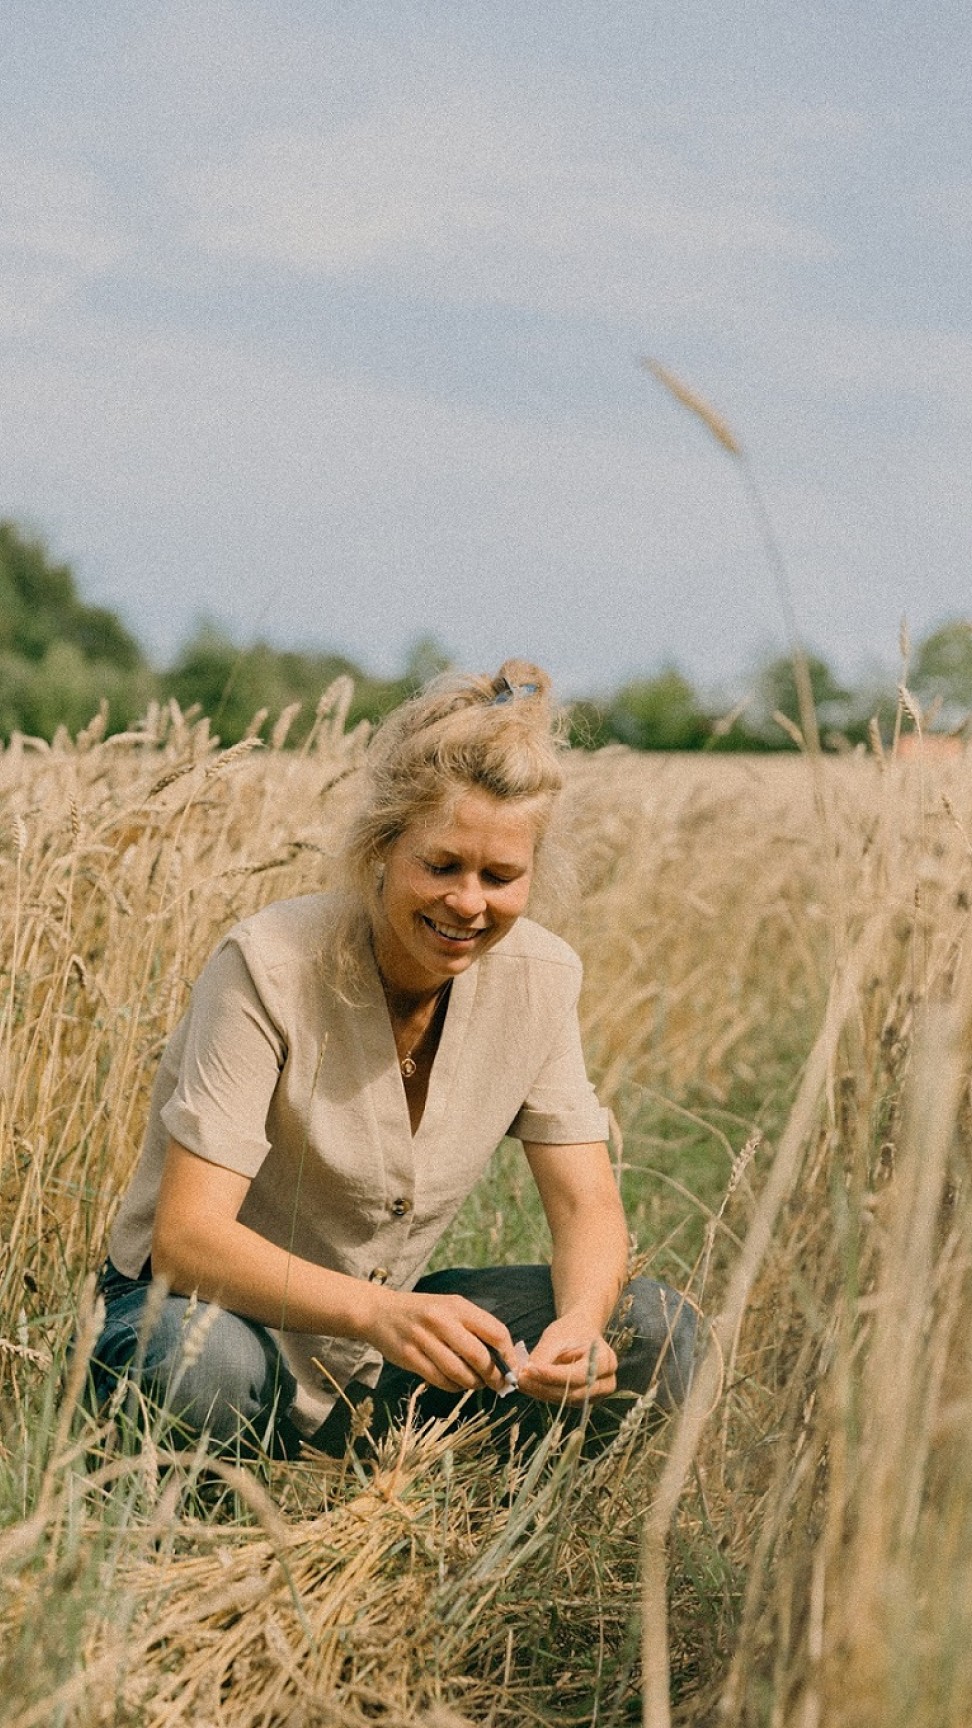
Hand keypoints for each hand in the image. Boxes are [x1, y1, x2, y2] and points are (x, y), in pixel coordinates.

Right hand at [365, 1288, 518, 1395]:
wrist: (380, 1311)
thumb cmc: (424, 1312)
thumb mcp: (450, 1308)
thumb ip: (474, 1327)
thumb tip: (504, 1357)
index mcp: (457, 1306)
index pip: (495, 1331)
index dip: (508, 1355)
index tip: (512, 1369)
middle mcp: (441, 1320)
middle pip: (478, 1355)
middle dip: (493, 1375)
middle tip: (498, 1384)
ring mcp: (423, 1338)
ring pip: (458, 1372)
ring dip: (473, 1384)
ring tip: (476, 1383)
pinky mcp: (408, 1356)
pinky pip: (439, 1380)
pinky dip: (453, 1387)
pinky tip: (456, 1383)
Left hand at [516, 1313, 617, 1405]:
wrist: (581, 1332)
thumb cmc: (571, 1331)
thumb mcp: (556, 1337)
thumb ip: (543, 1356)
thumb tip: (525, 1374)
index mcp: (605, 1360)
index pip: (576, 1375)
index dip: (551, 1375)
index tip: (529, 1370)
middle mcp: (606, 1381)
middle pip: (572, 1392)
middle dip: (543, 1387)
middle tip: (520, 1379)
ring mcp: (598, 1394)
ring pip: (566, 1400)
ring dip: (541, 1392)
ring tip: (522, 1381)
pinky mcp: (586, 1400)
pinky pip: (563, 1401)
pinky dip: (545, 1394)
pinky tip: (531, 1385)